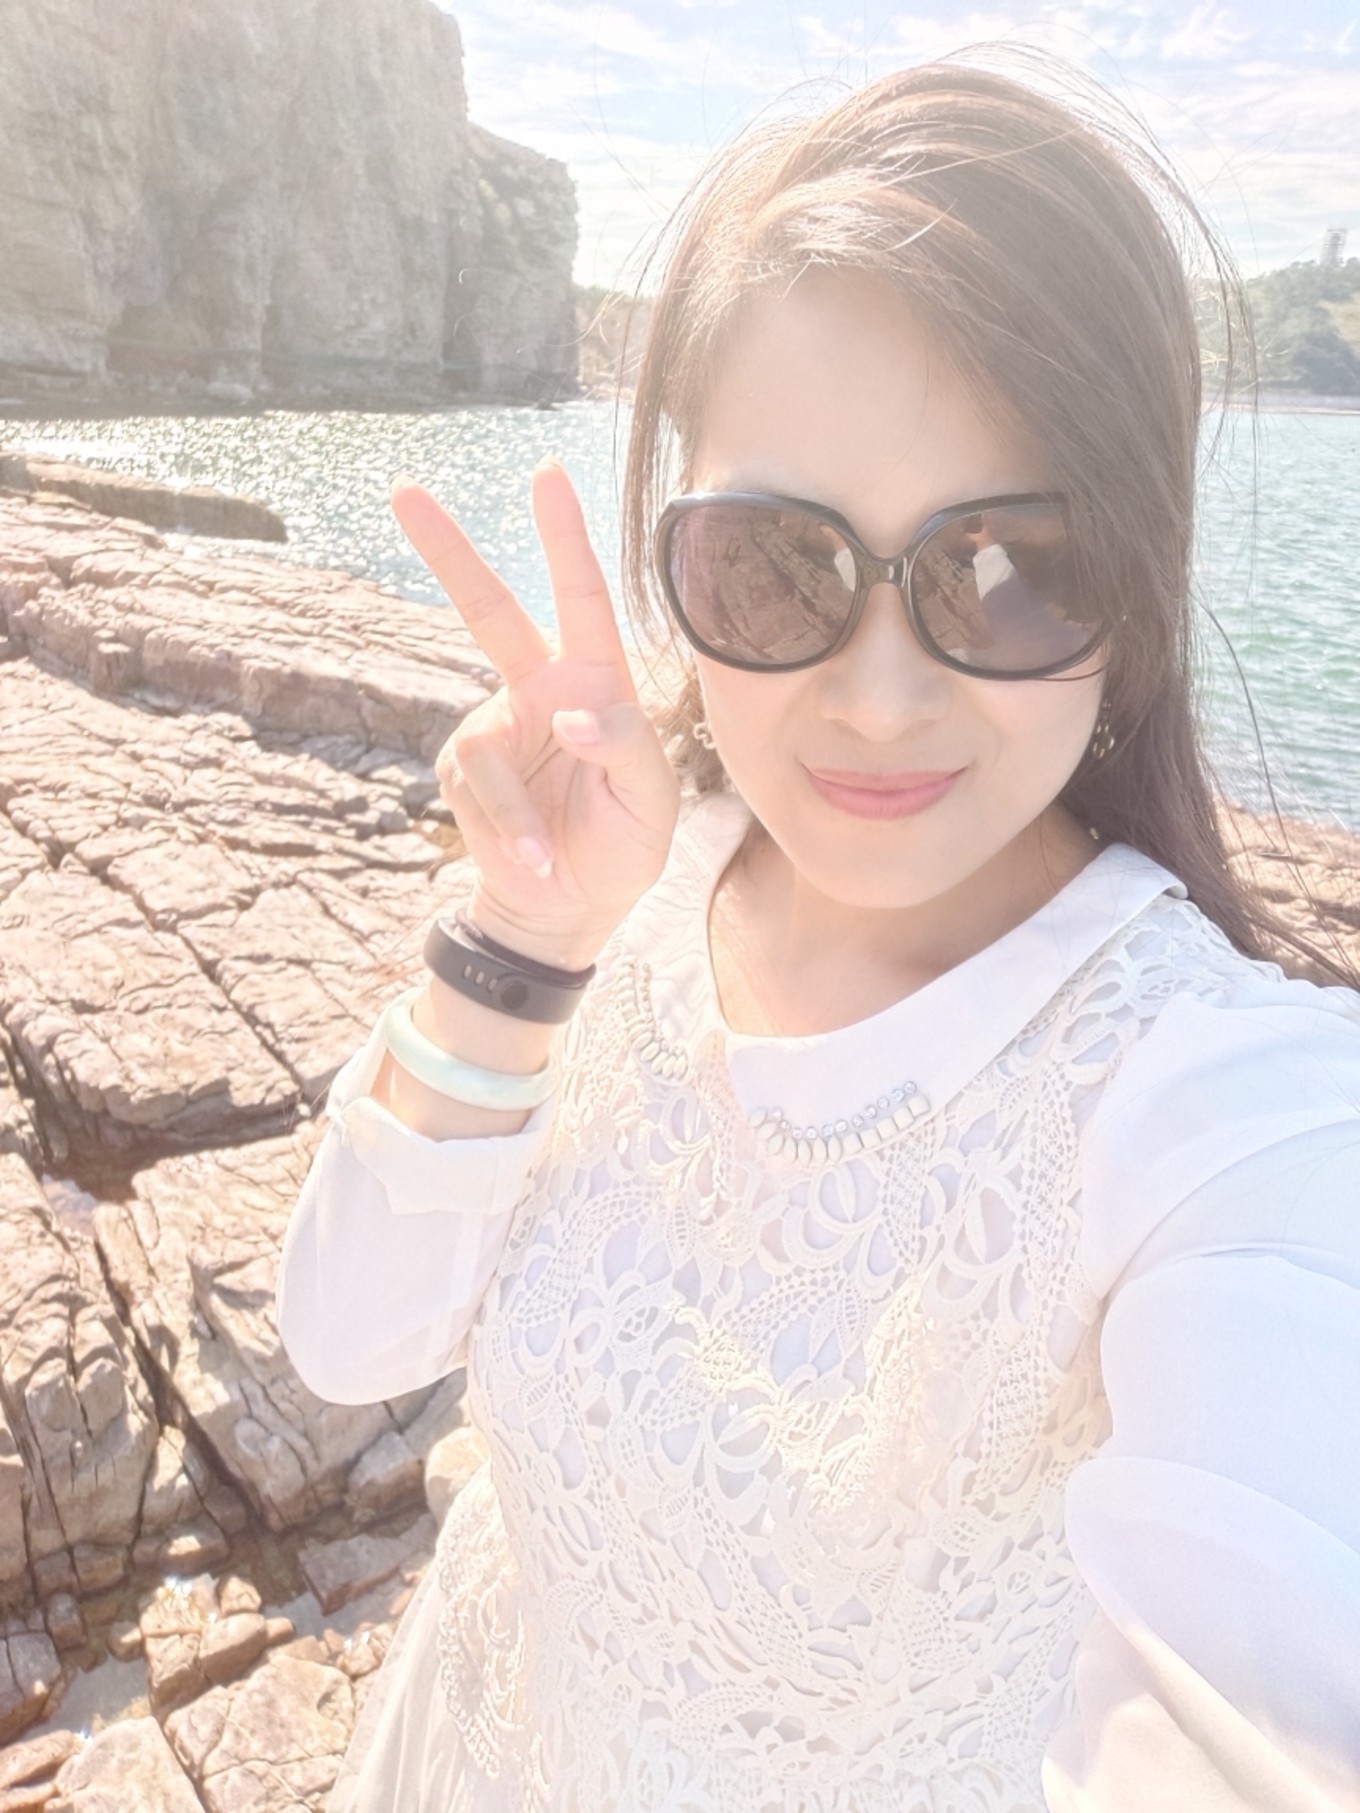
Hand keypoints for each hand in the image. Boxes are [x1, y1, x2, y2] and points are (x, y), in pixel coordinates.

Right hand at [393, 461, 680, 967]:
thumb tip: (574, 710)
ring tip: (547, 854)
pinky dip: (509, 829)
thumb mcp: (650, 803)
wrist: (568, 908)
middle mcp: (540, 690)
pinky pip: (478, 789)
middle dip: (448, 552)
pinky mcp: (463, 770)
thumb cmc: (622, 846)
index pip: (583, 599)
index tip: (546, 475)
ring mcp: (495, 728)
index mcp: (596, 681)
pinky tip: (533, 857)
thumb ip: (628, 749)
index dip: (565, 539)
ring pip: (486, 747)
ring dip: (518, 808)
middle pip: (489, 611)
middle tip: (404, 489)